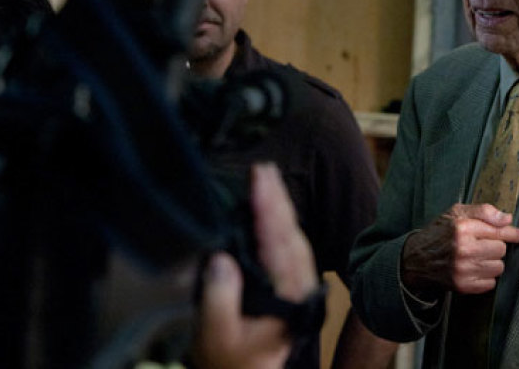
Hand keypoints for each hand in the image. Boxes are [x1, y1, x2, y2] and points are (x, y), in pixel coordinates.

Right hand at [190, 162, 317, 368]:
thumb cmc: (231, 361)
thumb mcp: (217, 336)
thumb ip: (219, 300)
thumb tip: (220, 259)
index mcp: (289, 298)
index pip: (279, 245)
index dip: (269, 210)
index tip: (260, 181)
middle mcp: (300, 287)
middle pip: (291, 234)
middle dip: (277, 199)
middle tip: (263, 169)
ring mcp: (299, 284)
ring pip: (293, 237)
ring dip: (280, 206)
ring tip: (266, 179)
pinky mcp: (292, 282)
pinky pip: (288, 245)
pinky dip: (279, 222)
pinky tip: (270, 206)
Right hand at [400, 203, 518, 294]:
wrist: (416, 259)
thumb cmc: (439, 233)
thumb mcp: (456, 212)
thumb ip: (483, 211)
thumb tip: (508, 219)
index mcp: (462, 227)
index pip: (499, 231)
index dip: (513, 233)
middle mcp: (463, 249)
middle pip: (501, 250)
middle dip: (495, 246)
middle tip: (482, 244)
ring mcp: (463, 269)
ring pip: (498, 267)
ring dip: (492, 262)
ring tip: (477, 257)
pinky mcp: (463, 286)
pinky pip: (491, 283)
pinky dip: (486, 276)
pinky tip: (473, 268)